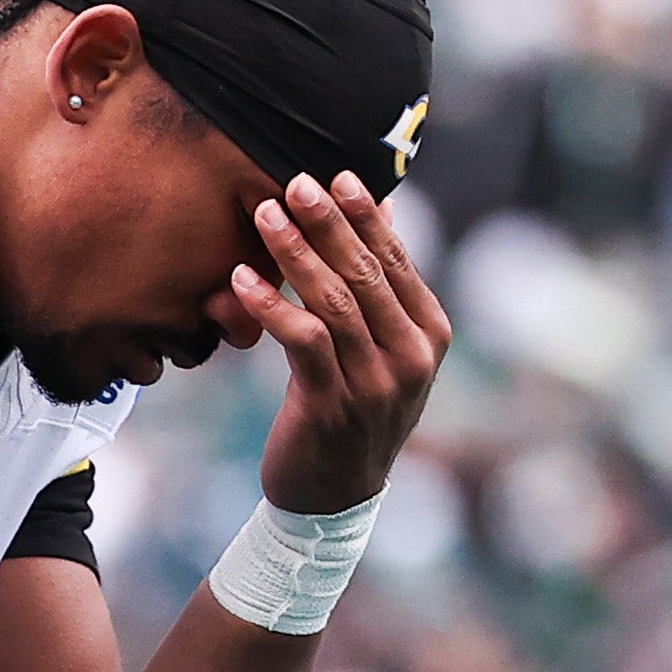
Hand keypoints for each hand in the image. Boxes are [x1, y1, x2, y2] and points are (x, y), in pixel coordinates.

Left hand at [230, 173, 452, 517]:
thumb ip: (383, 288)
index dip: (366, 215)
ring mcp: (373, 384)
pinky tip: (242, 281)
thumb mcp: (383, 349)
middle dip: (328, 222)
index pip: (397, 260)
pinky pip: (302, 342)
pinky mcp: (331, 406)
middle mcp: (410, 357)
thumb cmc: (354, 409)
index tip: (336, 174)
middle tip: (294, 181)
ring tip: (263, 216)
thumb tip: (382, 209)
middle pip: (366, 273)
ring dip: (295, 254)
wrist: (335, 497)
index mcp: (429, 335)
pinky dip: (271, 307)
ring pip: (334, 302)